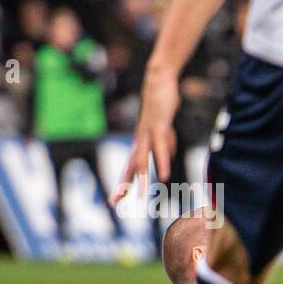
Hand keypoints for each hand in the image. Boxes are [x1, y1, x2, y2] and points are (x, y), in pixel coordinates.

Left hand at [111, 62, 179, 204]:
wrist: (159, 79)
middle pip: (130, 167)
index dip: (123, 183)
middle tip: (115, 204)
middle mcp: (140, 140)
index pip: (130, 166)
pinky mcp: (159, 126)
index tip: (116, 200)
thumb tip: (167, 155)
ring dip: (141, 179)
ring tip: (141, 197)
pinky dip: (160, 163)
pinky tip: (162, 176)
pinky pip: (159, 149)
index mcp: (141, 142)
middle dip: (123, 186)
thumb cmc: (161, 103)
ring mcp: (148, 133)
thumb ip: (166, 142)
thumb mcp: (165, 127)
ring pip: (142, 160)